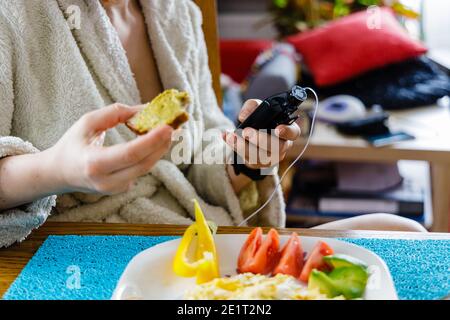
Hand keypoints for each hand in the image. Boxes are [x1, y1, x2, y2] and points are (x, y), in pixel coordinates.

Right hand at [47, 103, 172, 194]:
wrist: (60, 173)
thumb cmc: (73, 144)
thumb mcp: (87, 123)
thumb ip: (114, 114)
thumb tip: (145, 109)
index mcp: (94, 164)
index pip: (130, 153)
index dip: (152, 140)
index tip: (168, 127)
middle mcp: (106, 181)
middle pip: (144, 163)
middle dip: (162, 144)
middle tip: (175, 126)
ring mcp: (115, 189)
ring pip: (146, 168)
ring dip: (160, 149)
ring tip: (169, 131)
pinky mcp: (122, 189)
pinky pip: (141, 170)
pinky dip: (150, 155)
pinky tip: (155, 142)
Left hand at [223, 99, 300, 169]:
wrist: (252, 138)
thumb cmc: (261, 121)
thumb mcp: (259, 109)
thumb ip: (253, 106)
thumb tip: (244, 116)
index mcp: (286, 132)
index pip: (294, 133)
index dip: (287, 132)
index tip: (278, 129)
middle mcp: (281, 147)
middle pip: (275, 147)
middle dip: (260, 139)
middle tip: (246, 132)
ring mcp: (270, 158)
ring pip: (259, 156)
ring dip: (243, 146)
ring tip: (231, 135)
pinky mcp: (257, 164)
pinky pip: (246, 158)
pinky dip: (234, 147)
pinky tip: (226, 136)